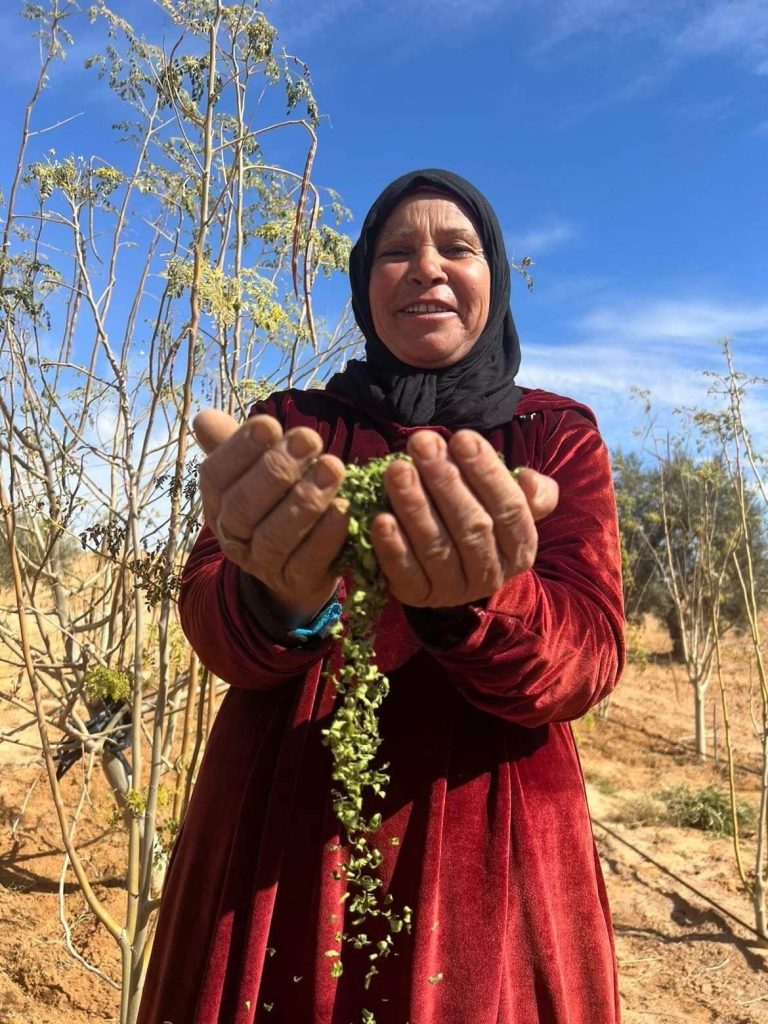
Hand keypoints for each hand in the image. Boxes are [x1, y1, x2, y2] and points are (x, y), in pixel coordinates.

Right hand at [193, 409, 348, 623]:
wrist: (301, 566)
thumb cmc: (278, 502)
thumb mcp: (254, 471)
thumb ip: (234, 444)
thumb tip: (203, 419)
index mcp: (217, 504)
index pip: (215, 477)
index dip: (239, 450)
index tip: (270, 425)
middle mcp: (233, 537)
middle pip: (243, 507)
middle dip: (276, 470)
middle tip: (310, 439)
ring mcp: (263, 565)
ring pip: (275, 536)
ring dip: (305, 500)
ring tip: (333, 468)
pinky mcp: (297, 584)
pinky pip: (308, 561)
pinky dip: (326, 535)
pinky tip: (344, 509)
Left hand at [370, 429, 558, 608]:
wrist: (447, 570)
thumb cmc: (477, 518)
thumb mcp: (509, 504)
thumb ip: (531, 491)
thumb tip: (529, 480)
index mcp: (520, 548)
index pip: (510, 508)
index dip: (487, 473)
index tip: (461, 438)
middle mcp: (491, 574)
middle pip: (472, 526)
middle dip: (445, 480)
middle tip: (422, 444)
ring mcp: (453, 590)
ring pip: (436, 548)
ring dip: (415, 506)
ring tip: (397, 470)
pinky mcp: (418, 597)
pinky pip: (405, 575)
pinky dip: (393, 547)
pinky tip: (381, 519)